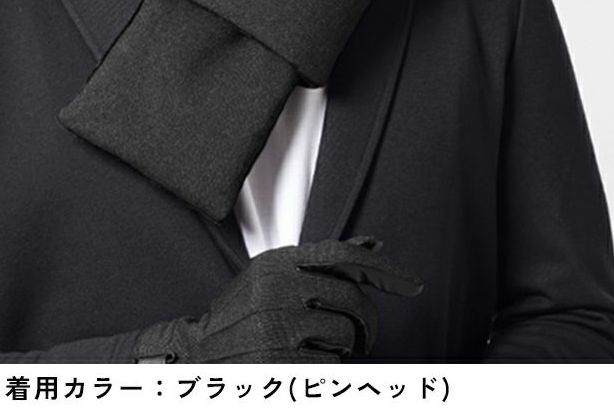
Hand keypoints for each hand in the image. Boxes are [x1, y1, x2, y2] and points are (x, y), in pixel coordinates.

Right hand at [134, 235, 422, 362]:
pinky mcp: (281, 361)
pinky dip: (331, 369)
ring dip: (347, 347)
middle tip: (365, 337)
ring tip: (327, 349)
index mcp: (278, 262)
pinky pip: (332, 365)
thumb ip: (322, 263)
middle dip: (368, 322)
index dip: (384, 269)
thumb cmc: (244, 313)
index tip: (415, 285)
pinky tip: (310, 364)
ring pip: (346, 334)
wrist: (198, 352)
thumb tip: (374, 244)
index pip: (342, 255)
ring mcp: (278, 324)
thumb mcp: (275, 276)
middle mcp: (278, 287)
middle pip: (352, 299)